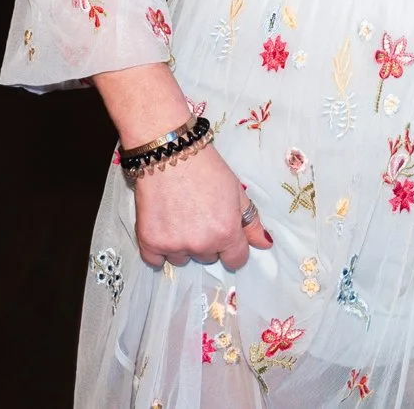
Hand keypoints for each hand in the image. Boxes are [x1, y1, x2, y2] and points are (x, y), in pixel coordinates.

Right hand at [133, 147, 272, 271]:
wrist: (169, 152)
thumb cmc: (205, 167)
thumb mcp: (236, 190)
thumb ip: (251, 221)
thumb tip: (264, 244)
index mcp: (226, 233)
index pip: (236, 260)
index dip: (232, 248)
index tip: (223, 234)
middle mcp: (201, 244)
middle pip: (208, 258)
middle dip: (205, 241)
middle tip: (197, 214)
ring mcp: (174, 245)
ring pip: (182, 259)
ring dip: (181, 245)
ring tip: (177, 216)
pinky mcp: (149, 241)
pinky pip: (155, 261)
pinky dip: (158, 250)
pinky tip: (161, 228)